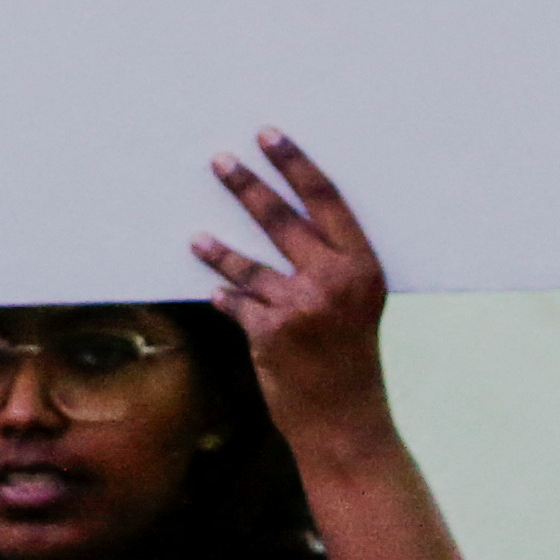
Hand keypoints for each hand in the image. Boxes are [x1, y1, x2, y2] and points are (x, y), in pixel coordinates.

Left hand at [193, 130, 391, 439]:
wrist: (345, 423)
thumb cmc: (352, 361)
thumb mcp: (358, 307)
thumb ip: (333, 268)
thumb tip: (292, 227)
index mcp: (364, 267)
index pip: (327, 200)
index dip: (296, 164)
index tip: (269, 135)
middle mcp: (334, 281)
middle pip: (281, 219)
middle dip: (247, 186)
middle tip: (220, 160)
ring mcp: (300, 307)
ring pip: (248, 265)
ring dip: (217, 250)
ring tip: (195, 237)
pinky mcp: (270, 334)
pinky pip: (237, 305)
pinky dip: (227, 299)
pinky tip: (217, 294)